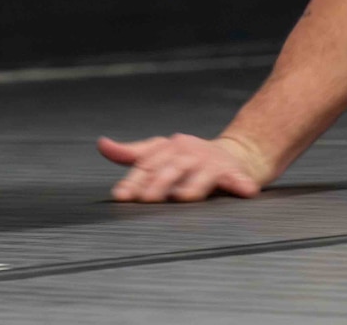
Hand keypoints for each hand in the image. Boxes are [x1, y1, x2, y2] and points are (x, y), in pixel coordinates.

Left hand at [97, 133, 266, 202]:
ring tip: (184, 197)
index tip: (121, 196)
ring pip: (200, 174)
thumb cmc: (191, 157)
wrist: (236, 153)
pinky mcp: (234, 171)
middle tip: (146, 200)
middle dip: (158, 184)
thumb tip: (102, 145)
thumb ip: (131, 153)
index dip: (133, 180)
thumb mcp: (159, 152)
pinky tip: (244, 190)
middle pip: (170, 169)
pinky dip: (240, 184)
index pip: (147, 165)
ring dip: (193, 185)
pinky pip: (237, 179)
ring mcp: (211, 161)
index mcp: (168, 148)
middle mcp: (188, 152)